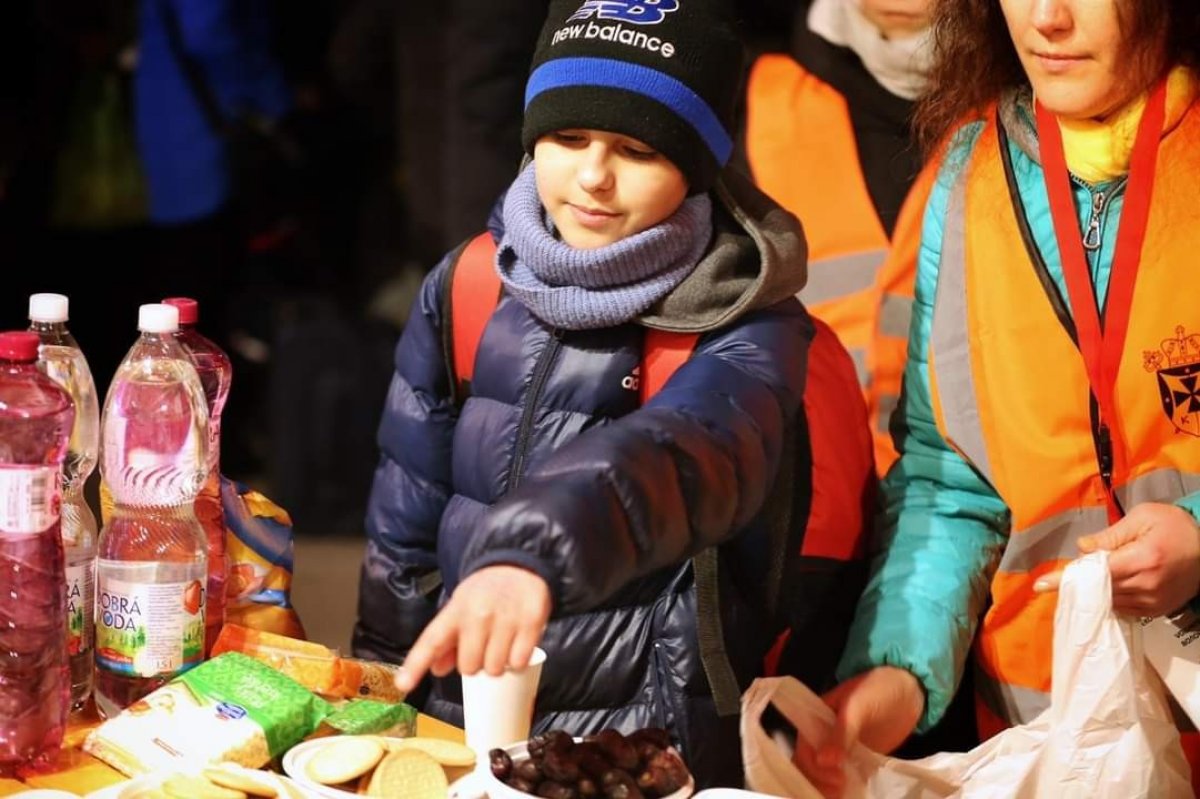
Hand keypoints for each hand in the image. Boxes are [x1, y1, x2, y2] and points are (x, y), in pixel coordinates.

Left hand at [394, 565, 551, 693]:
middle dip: (476, 664)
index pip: (432, 641)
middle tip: (484, 646)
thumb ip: (446, 641)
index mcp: (455, 611)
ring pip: (495, 668)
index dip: (415, 665)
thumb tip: (438, 669)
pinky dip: (519, 659)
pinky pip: (519, 661)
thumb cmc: (484, 594)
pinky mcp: (530, 621)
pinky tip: (517, 644)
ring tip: (502, 643)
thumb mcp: (460, 609)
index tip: (403, 684)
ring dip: (499, 663)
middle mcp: (478, 614)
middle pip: (469, 667)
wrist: (517, 565)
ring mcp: (505, 618)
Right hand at [792, 667, 923, 797]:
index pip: (804, 748)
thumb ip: (842, 732)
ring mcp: (841, 749)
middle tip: (839, 791)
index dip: (813, 766)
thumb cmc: (878, 688)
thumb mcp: (857, 706)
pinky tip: (851, 794)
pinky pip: (845, 776)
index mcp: (816, 719)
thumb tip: (823, 760)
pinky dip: (845, 788)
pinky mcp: (857, 759)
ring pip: (824, 773)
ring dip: (827, 788)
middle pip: (810, 764)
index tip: (835, 777)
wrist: (907, 691)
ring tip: (843, 796)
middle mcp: (824, 735)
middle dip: (819, 780)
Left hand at [1032, 502, 1199, 615]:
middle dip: (1076, 585)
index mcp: (1142, 559)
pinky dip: (1109, 600)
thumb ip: (1111, 535)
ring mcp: (1153, 602)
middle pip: (1099, 590)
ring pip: (1109, 602)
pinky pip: (1123, 609)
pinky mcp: (1157, 611)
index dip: (1066, 578)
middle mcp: (1147, 585)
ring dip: (1091, 594)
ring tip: (1078, 583)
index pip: (1095, 572)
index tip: (1039, 585)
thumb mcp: (1144, 517)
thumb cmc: (1175, 526)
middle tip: (1052, 580)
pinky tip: (1100, 590)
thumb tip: (1081, 548)